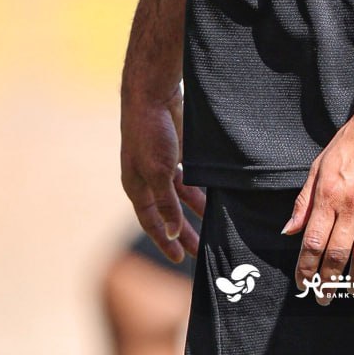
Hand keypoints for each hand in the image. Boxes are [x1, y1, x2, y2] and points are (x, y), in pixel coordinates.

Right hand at [120, 85, 205, 263]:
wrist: (153, 95)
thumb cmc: (149, 134)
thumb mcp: (158, 172)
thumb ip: (166, 203)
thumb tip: (171, 233)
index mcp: (137, 187)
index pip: (152, 222)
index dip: (165, 241)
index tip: (180, 258)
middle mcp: (149, 178)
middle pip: (168, 212)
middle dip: (184, 231)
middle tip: (202, 251)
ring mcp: (163, 164)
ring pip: (182, 195)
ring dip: (196, 210)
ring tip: (215, 226)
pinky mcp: (178, 150)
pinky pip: (191, 176)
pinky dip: (202, 188)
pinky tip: (216, 197)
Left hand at [283, 109, 353, 305]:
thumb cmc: (352, 141)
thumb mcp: (319, 165)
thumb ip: (304, 200)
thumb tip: (288, 230)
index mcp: (328, 193)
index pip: (313, 241)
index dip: (306, 268)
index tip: (304, 284)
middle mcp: (351, 203)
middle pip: (337, 254)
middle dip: (328, 281)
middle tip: (325, 297)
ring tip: (351, 289)